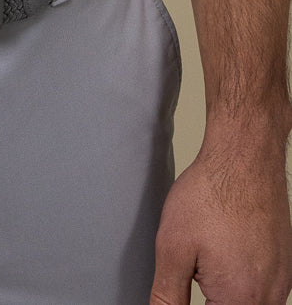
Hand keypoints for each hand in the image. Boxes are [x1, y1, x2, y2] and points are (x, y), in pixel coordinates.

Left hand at [149, 128, 291, 304]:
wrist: (245, 158)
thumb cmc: (212, 193)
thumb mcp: (173, 248)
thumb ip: (168, 295)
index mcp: (240, 301)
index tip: (182, 289)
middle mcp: (268, 298)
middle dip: (207, 298)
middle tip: (195, 269)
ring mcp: (280, 282)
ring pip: (248, 304)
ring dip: (223, 295)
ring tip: (206, 260)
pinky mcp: (283, 267)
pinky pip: (262, 292)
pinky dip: (240, 283)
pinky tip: (223, 257)